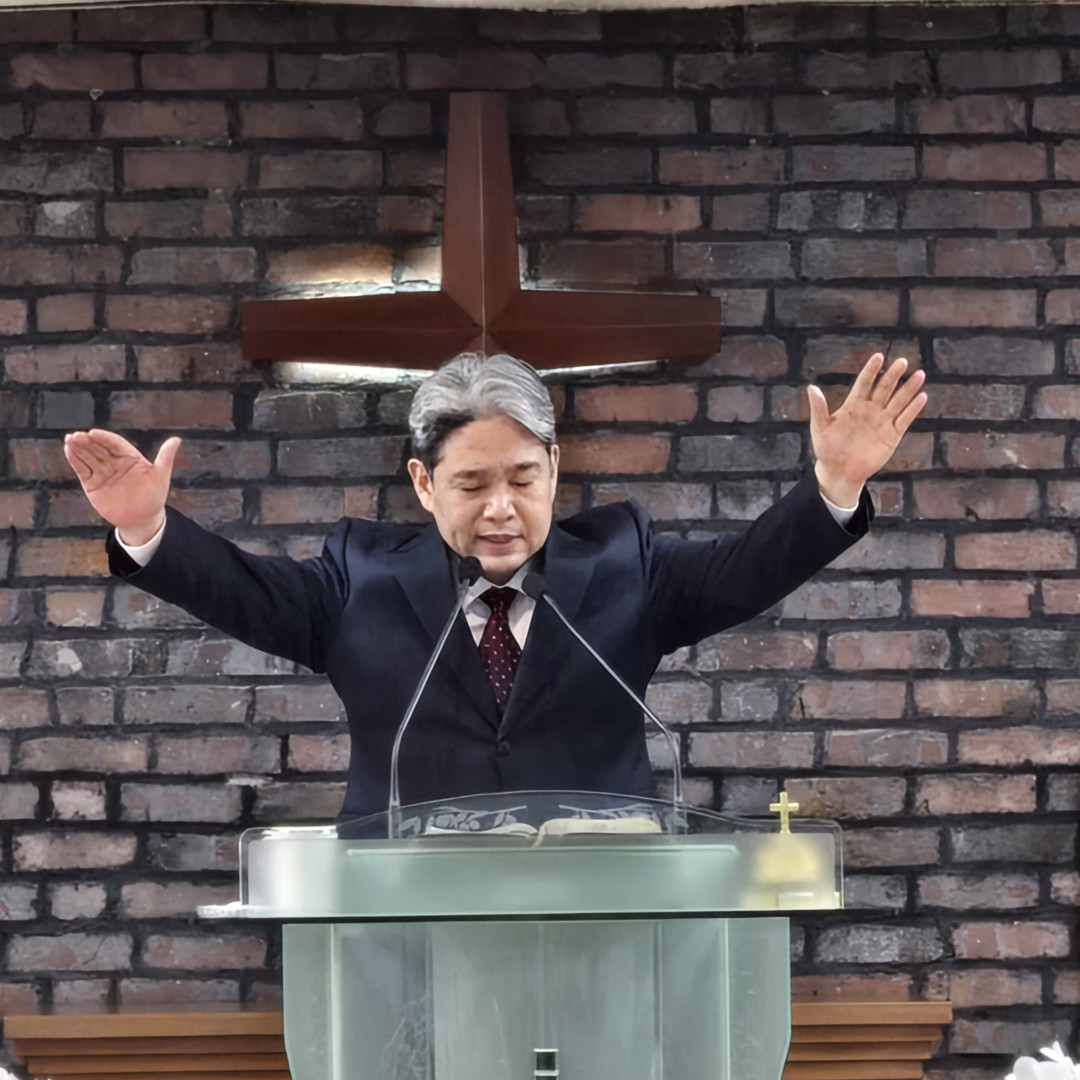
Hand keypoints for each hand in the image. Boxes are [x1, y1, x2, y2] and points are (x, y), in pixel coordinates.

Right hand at [63, 430, 180, 545]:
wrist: (142, 519)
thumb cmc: (154, 497)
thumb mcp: (161, 476)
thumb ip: (166, 458)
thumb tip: (176, 440)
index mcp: (130, 458)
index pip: (116, 444)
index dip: (105, 438)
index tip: (94, 433)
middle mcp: (115, 462)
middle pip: (99, 449)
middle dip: (88, 442)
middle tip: (76, 435)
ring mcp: (102, 472)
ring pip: (89, 457)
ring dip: (79, 448)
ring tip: (69, 439)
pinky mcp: (92, 483)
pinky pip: (82, 469)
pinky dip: (75, 460)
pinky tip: (69, 450)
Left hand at [808, 353, 926, 507]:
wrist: (839, 472)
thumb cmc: (827, 449)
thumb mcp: (820, 428)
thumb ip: (818, 408)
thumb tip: (811, 388)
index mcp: (853, 405)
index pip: (864, 383)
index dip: (871, 370)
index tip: (879, 357)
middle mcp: (870, 410)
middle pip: (884, 388)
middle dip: (893, 375)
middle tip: (902, 362)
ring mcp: (882, 421)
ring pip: (898, 401)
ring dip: (908, 388)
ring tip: (919, 374)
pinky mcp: (892, 435)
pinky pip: (904, 419)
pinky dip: (913, 409)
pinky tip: (921, 397)